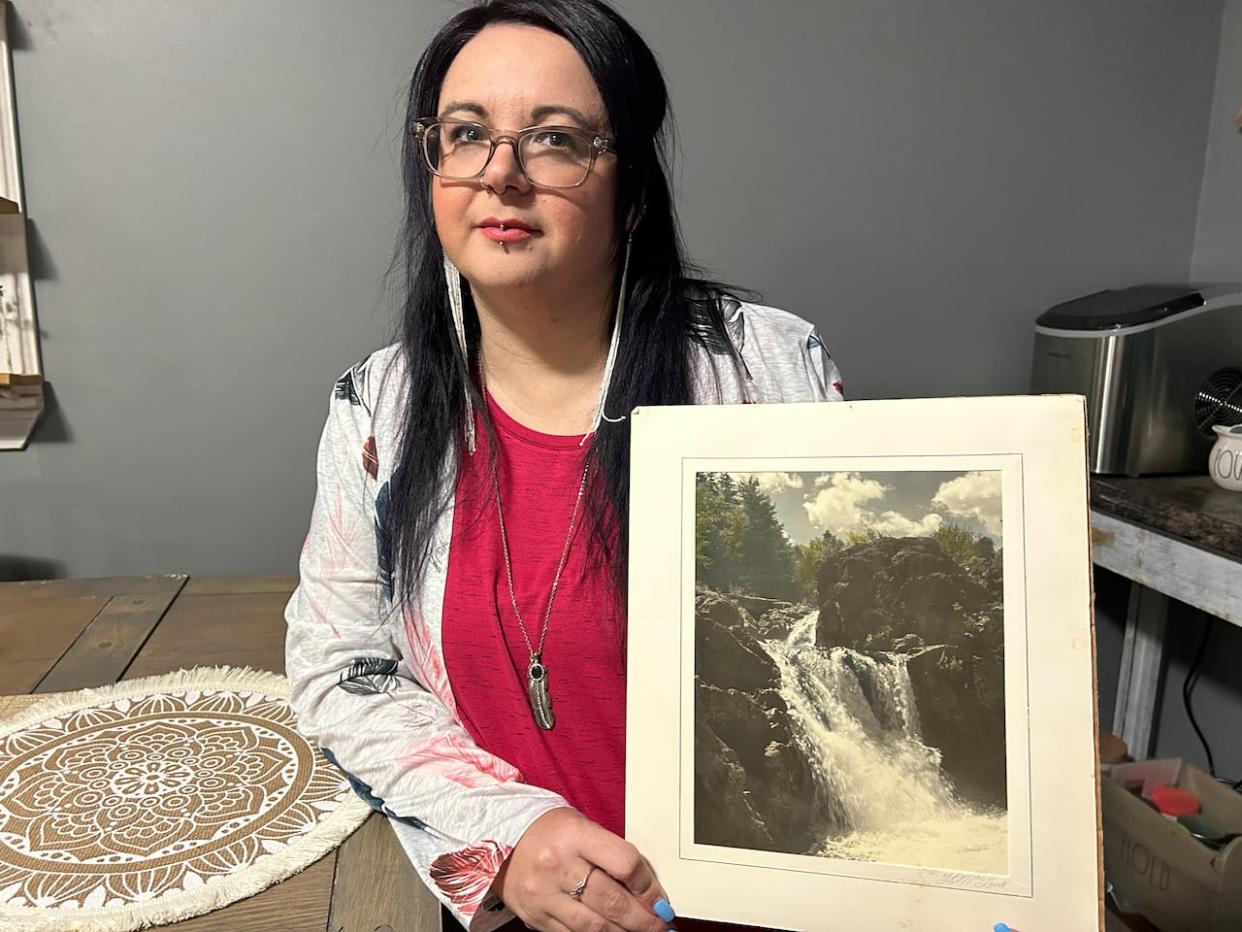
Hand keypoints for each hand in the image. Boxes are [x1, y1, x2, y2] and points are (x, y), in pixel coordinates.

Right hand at [496, 807, 673, 931]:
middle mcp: (558, 866)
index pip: (624, 864)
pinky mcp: (536, 918)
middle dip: (643, 918)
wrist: (501, 840)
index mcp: (575, 835)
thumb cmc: (550, 831)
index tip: (661, 899)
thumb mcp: (583, 828)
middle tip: (661, 924)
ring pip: (595, 926)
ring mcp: (544, 895)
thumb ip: (612, 854)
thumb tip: (648, 889)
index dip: (649, 886)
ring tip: (642, 931)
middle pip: (612, 901)